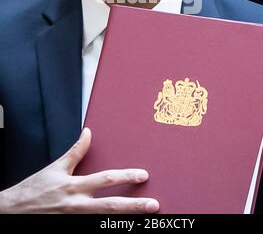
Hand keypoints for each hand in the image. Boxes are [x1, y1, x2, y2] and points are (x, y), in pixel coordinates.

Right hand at [0, 128, 158, 213]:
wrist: (15, 211)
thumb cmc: (36, 188)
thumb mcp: (56, 167)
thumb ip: (75, 151)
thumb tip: (88, 133)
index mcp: (75, 186)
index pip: (105, 180)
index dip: (125, 176)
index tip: (143, 175)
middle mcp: (77, 205)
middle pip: (110, 206)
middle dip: (134, 206)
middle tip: (153, 205)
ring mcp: (76, 220)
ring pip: (104, 221)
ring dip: (125, 219)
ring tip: (144, 218)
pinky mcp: (73, 227)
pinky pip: (94, 228)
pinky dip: (108, 227)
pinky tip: (122, 225)